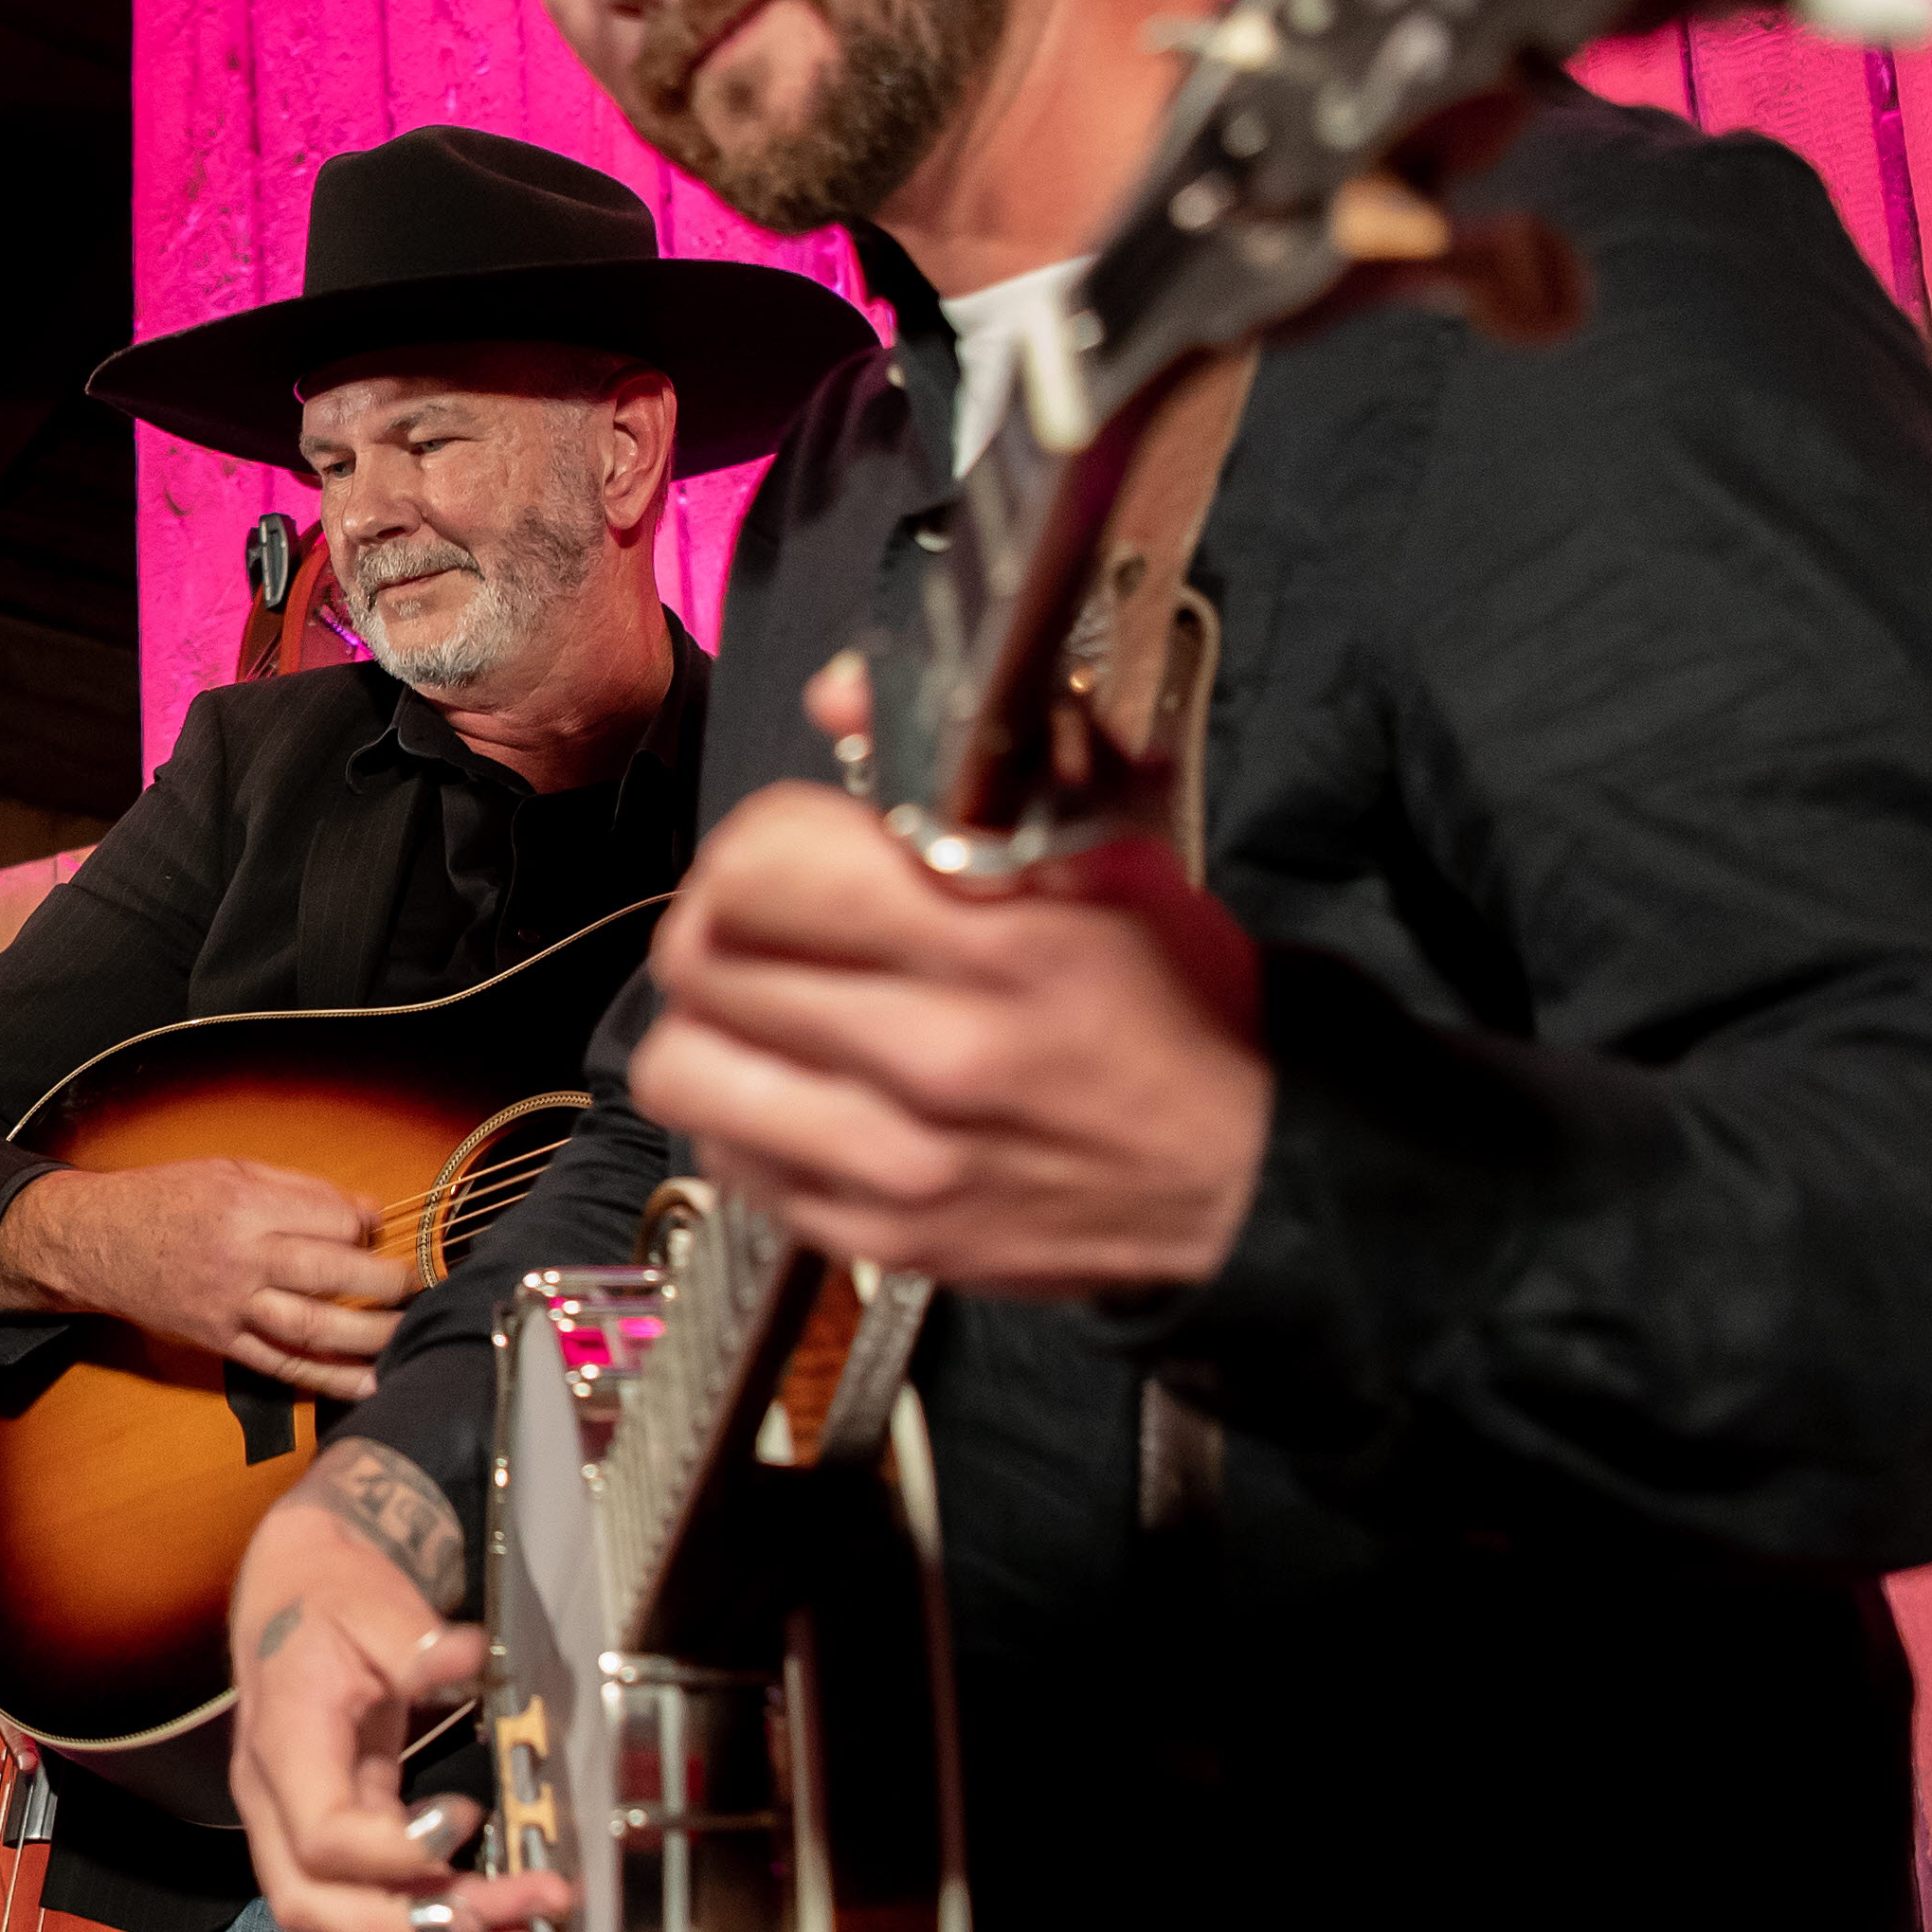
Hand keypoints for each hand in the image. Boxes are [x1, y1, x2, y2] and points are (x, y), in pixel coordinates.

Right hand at [0, 1156, 420, 1396]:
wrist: (95, 1243)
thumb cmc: (163, 1200)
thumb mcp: (229, 1171)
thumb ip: (300, 1190)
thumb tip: (364, 1214)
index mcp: (245, 1205)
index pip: (331, 1220)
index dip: (364, 1226)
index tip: (376, 1230)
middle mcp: (240, 1258)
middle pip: (332, 1273)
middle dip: (385, 1280)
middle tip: (414, 1283)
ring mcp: (230, 1306)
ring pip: (313, 1327)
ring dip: (371, 1334)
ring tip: (407, 1332)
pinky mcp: (220, 1341)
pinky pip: (282, 1365)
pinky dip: (329, 1379)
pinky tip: (368, 1381)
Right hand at [224, 1450, 562, 1931]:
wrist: (294, 1592)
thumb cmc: (329, 1596)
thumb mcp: (370, 1601)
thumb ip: (415, 1638)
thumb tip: (468, 1658)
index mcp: (283, 1738)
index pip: (320, 1833)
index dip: (392, 1850)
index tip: (466, 1817)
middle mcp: (275, 1796)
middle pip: (314, 1901)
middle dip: (409, 1925)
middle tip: (501, 1919)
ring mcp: (296, 1820)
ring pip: (337, 1913)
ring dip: (426, 1931)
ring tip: (517, 1930)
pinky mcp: (335, 1830)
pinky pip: (367, 1893)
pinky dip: (428, 1912)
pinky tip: (497, 1919)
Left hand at [632, 748, 1268, 1297]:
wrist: (1249, 1168)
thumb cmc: (1173, 999)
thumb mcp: (1106, 842)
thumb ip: (965, 757)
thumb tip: (839, 695)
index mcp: (997, 935)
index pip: (761, 868)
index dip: (755, 844)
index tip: (790, 850)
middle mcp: (940, 1052)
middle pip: (700, 960)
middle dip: (715, 922)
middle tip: (760, 924)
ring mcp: (903, 1159)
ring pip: (683, 1068)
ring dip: (708, 1026)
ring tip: (765, 1012)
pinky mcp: (882, 1236)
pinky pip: (728, 1158)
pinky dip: (744, 1116)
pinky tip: (804, 1090)